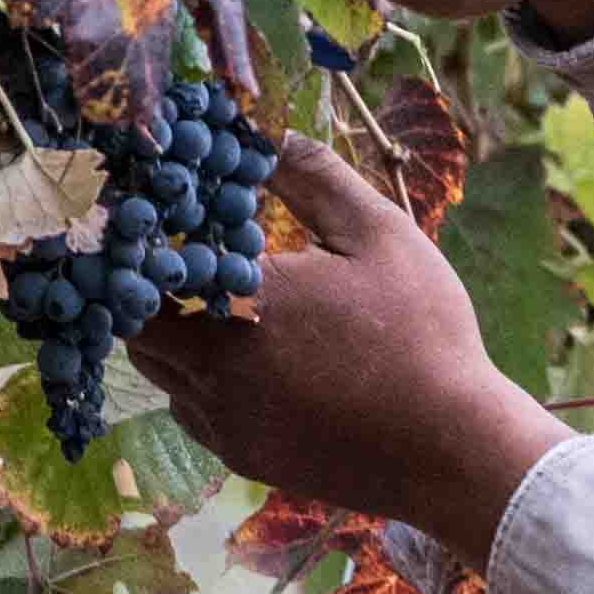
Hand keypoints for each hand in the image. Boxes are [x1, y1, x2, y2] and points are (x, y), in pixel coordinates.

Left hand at [124, 139, 568, 566]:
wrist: (454, 451)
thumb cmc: (423, 334)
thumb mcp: (380, 234)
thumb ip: (316, 177)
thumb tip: (269, 133)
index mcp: (242, 307)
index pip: (143, 274)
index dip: (138, 248)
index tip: (158, 222)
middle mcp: (216, 373)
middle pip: (139, 332)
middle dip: (153, 297)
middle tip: (184, 264)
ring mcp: (227, 425)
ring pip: (165, 377)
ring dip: (178, 343)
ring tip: (221, 313)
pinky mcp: (247, 460)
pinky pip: (198, 416)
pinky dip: (207, 386)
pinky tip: (256, 364)